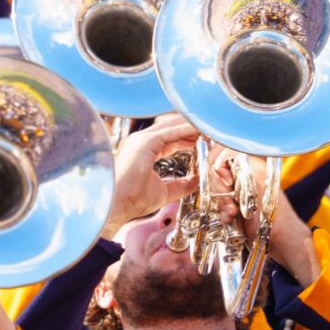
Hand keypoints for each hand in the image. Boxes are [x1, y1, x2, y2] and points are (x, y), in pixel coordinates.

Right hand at [110, 114, 203, 230]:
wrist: (118, 203)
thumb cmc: (132, 199)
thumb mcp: (164, 191)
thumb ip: (181, 184)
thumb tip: (197, 180)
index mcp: (142, 151)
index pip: (169, 140)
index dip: (187, 140)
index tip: (202, 142)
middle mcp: (141, 142)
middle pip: (171, 129)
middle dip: (191, 130)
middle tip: (210, 133)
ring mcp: (142, 139)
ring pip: (172, 126)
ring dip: (192, 127)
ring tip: (210, 129)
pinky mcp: (146, 141)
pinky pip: (172, 131)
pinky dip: (188, 129)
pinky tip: (201, 130)